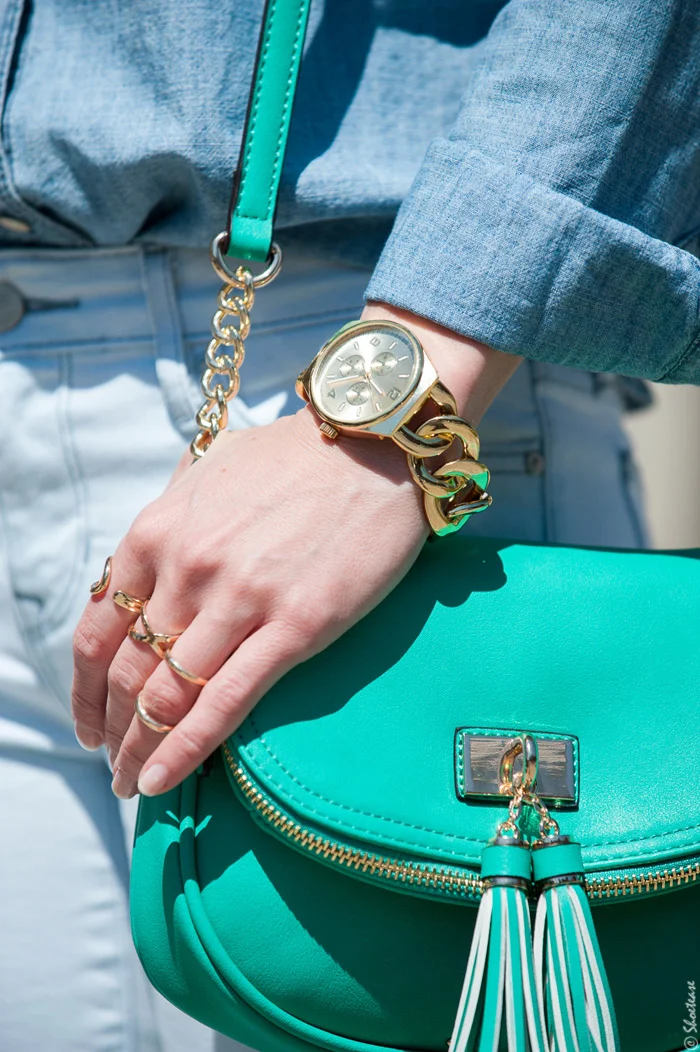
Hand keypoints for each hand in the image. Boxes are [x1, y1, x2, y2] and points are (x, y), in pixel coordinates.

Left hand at [71, 405, 427, 797]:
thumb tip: (145, 560)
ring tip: (135, 784)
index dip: (84, 690)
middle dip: (112, 729)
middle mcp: (187, 567)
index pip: (97, 631)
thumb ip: (167, 516)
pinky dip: (186, 750)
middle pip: (127, 672)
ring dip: (140, 749)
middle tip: (112, 763)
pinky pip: (226, 702)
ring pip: (167, 696)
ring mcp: (239, 599)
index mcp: (157, 532)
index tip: (90, 723)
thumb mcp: (207, 468)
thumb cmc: (293, 457)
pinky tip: (164, 779)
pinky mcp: (296, 626)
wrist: (374, 446)